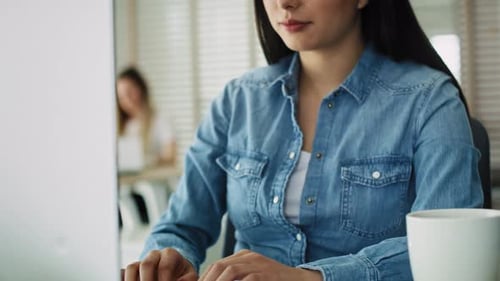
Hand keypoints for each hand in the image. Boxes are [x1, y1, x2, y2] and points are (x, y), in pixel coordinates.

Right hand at [121, 248, 196, 280]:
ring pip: (132, 268)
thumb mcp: (190, 275)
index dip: (165, 280)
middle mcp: (154, 255)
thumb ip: (188, 279)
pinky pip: (124, 272)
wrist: (174, 269)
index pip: (165, 267)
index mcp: (170, 254)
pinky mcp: (132, 270)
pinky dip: (124, 279)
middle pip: (146, 265)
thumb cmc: (182, 274)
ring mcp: (141, 261)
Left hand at [199, 250, 321, 280]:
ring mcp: (259, 265)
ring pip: (231, 271)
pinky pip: (248, 280)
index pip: (217, 265)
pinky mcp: (267, 275)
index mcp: (244, 256)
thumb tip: (215, 280)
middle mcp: (250, 258)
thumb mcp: (254, 275)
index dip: (205, 278)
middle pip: (220, 266)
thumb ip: (238, 277)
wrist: (301, 280)